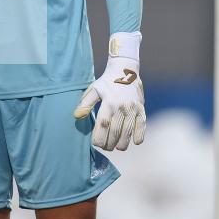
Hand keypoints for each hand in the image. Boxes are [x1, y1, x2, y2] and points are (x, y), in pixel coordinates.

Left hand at [74, 34, 145, 150]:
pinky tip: (134, 142)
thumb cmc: (107, 82)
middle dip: (110, 143)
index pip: (103, 125)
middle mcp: (121, 106)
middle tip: (106, 148)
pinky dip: (139, 135)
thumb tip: (76, 116)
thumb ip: (85, 103)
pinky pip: (142, 125)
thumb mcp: (94, 90)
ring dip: (123, 143)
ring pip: (128, 131)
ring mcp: (133, 108)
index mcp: (108, 102)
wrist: (126, 70)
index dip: (99, 137)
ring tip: (117, 147)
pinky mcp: (141, 109)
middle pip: (115, 131)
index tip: (96, 144)